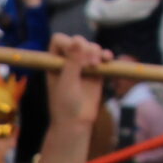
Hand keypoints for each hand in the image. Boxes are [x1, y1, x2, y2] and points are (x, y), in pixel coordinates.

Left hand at [38, 34, 105, 162]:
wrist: (76, 122)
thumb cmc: (64, 104)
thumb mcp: (66, 82)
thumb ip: (72, 61)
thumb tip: (78, 40)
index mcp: (54, 61)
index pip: (59, 40)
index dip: (68, 42)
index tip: (75, 52)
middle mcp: (67, 61)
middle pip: (78, 41)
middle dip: (86, 48)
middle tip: (90, 63)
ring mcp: (82, 65)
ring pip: (91, 47)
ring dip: (96, 52)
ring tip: (96, 64)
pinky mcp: (95, 71)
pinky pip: (101, 58)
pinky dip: (105, 56)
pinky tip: (108, 59)